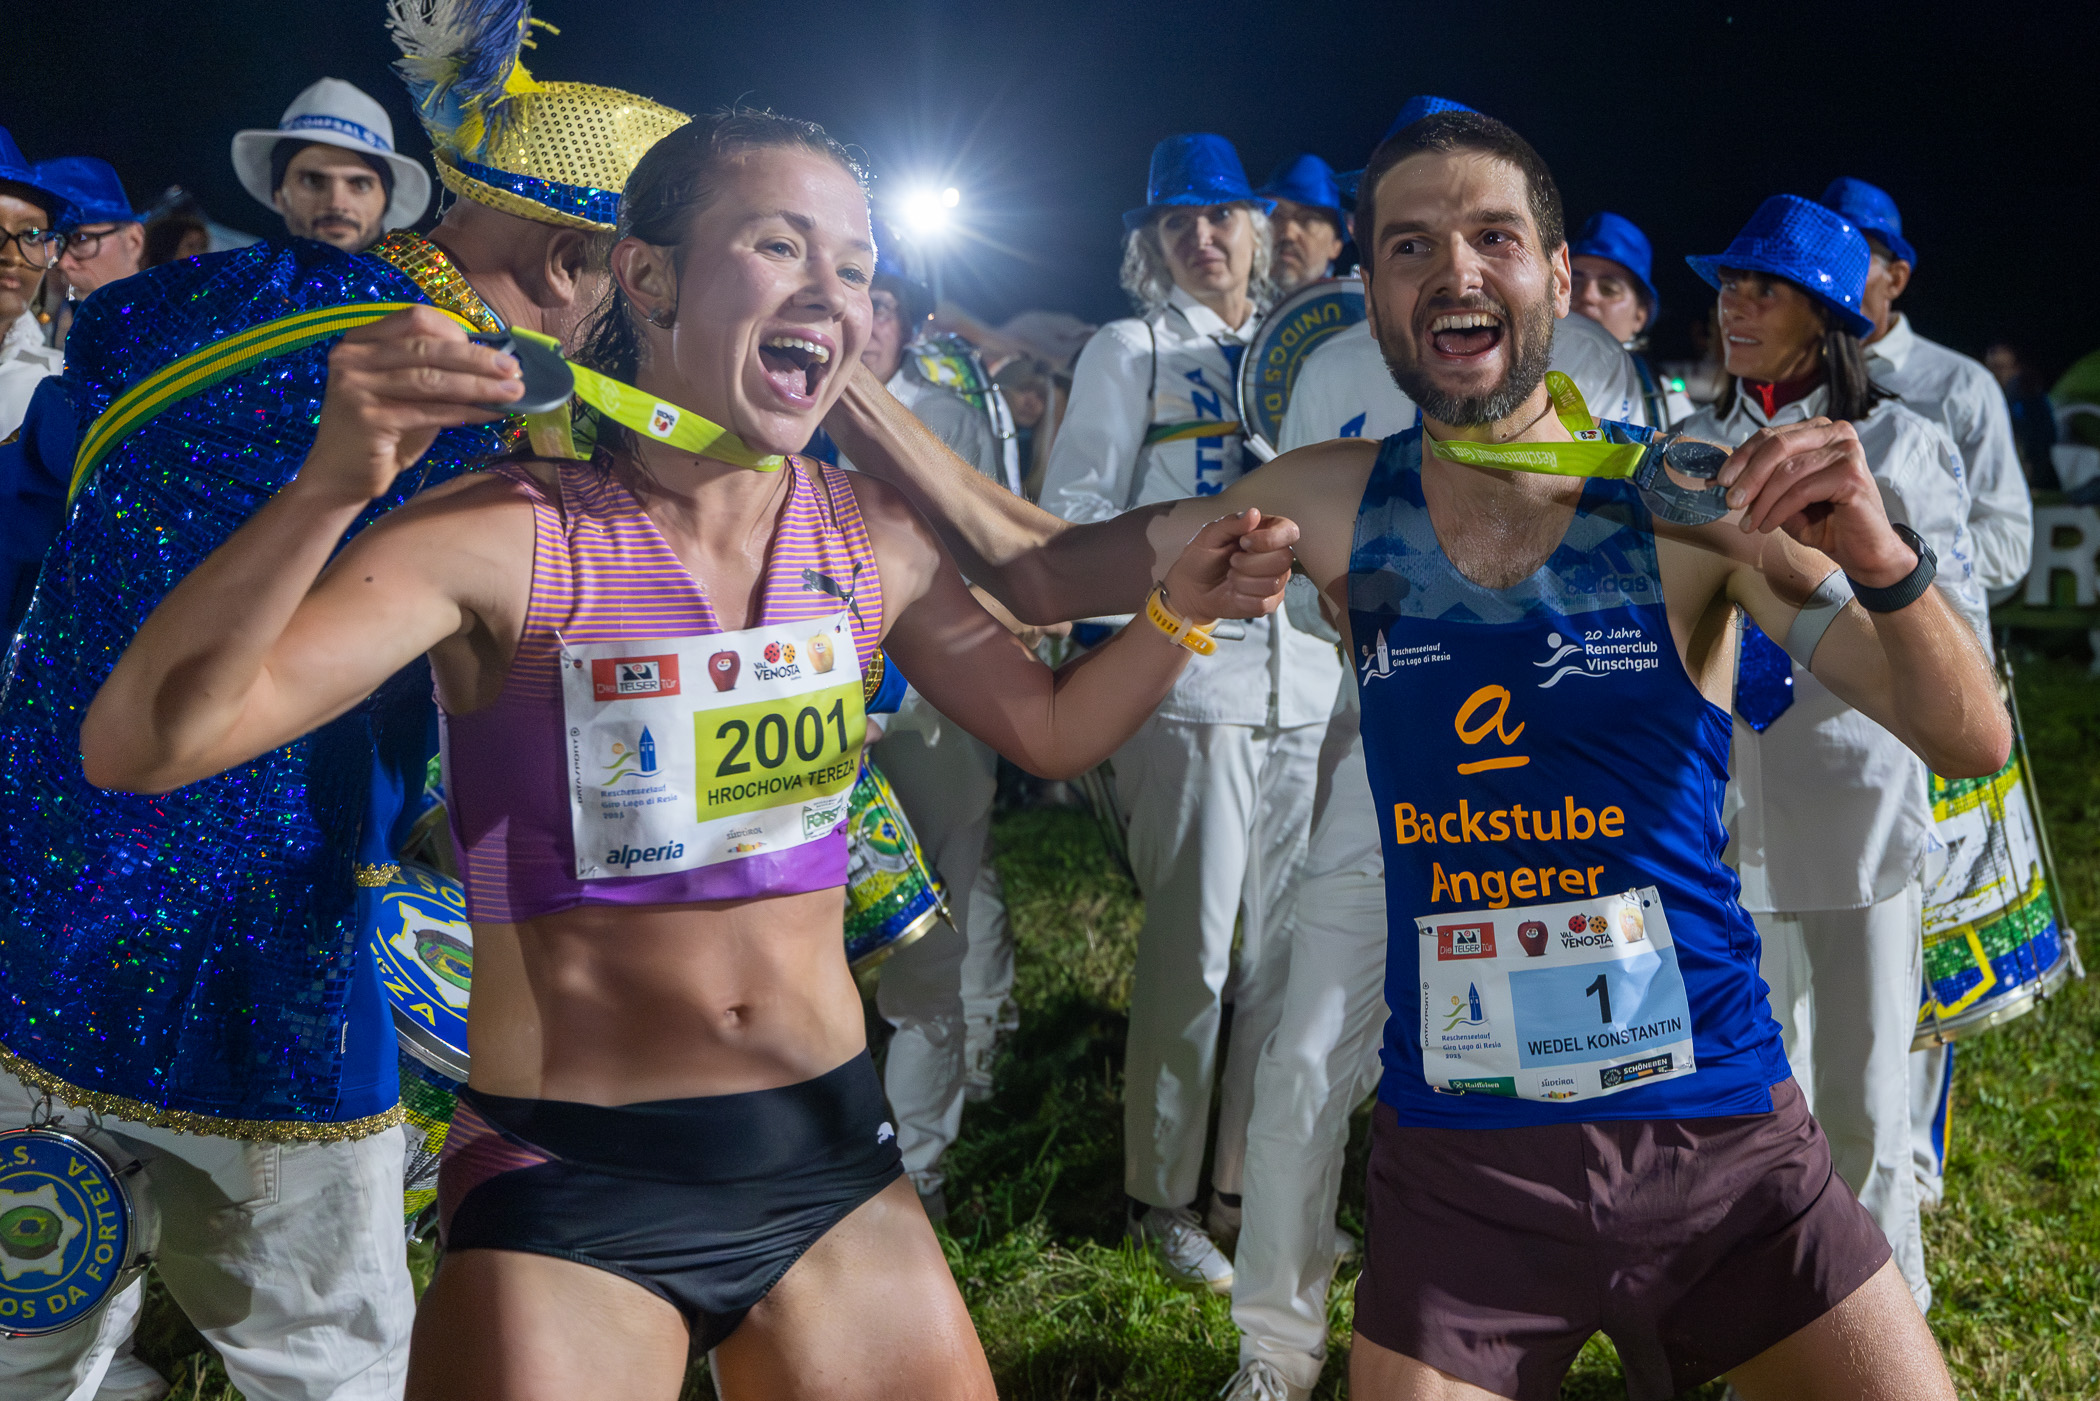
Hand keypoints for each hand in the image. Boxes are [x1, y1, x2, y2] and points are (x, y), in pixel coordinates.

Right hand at [299, 306, 521, 506]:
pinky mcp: (367, 417)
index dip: (458, 332)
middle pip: (427, 347)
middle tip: (514, 369)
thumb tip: (492, 362)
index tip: (494, 350)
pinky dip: (466, 411)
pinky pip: (430, 411)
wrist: (340, 475)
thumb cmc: (381, 432)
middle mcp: (352, 357)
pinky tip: (491, 414)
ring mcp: (355, 386)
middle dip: (477, 358)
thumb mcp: (406, 392)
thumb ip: (436, 371)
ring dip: (479, 386)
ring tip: (513, 392)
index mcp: (360, 340)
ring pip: (431, 379)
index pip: (415, 319)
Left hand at [1161, 508, 1298, 625]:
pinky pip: (1264, 602)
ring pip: (1274, 583)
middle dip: (1250, 563)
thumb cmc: (1201, 558)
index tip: (1244, 542)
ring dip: (1243, 581)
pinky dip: (1242, 598)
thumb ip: (1232, 523)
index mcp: (1266, 532)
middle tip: (1232, 561)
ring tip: (1231, 575)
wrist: (1191, 589)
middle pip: (1284, 559)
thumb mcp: (1210, 535)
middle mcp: (1276, 555)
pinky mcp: (1269, 602)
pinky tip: (1234, 591)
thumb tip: (1253, 513)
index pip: (1289, 531)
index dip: (1270, 538)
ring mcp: (1275, 580)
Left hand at [1716, 418, 1917, 587]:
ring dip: (1761, 501)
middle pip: (1776, 446)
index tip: (1720, 482)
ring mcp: (1847, 451)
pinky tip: (1768, 526)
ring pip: (1786, 471)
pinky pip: (1801, 490)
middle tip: (1730, 502)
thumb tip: (1716, 480)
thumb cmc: (1823, 521)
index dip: (1741, 457)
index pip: (1770, 435)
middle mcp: (1836, 433)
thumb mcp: (1781, 498)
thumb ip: (1758, 484)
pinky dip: (1778, 511)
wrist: (1862, 551)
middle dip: (1747, 477)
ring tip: (1748, 524)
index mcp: (1818, 431)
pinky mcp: (1852, 475)